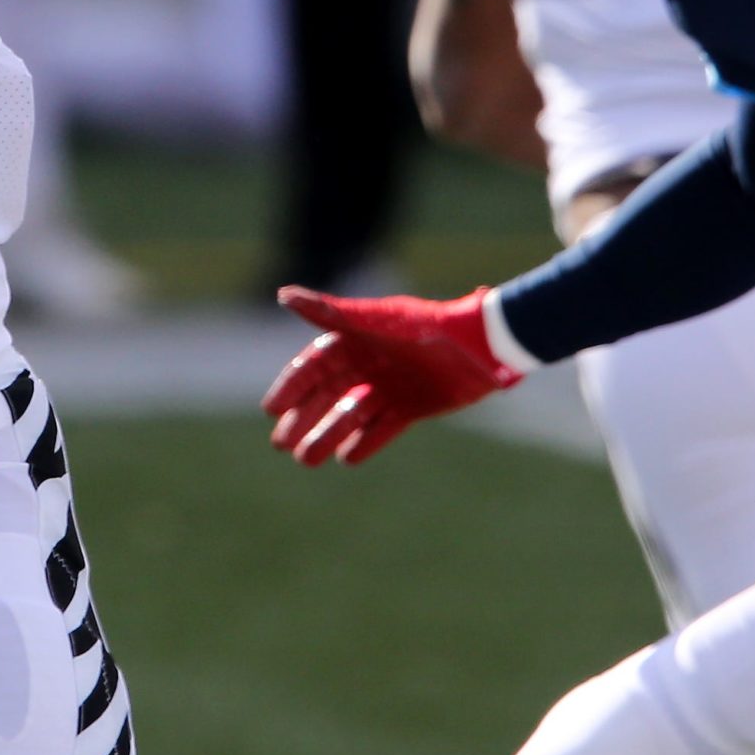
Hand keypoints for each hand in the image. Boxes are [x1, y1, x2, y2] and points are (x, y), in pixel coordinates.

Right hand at [262, 284, 520, 466]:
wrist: (483, 347)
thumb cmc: (427, 327)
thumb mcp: (375, 322)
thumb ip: (330, 313)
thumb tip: (283, 294)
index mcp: (357, 338)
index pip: (314, 364)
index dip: (291, 385)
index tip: (271, 409)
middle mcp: (370, 362)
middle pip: (327, 394)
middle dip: (303, 418)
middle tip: (281, 444)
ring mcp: (390, 386)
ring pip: (351, 415)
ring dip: (327, 434)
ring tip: (306, 460)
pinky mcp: (412, 406)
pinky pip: (382, 428)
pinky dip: (365, 442)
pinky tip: (346, 458)